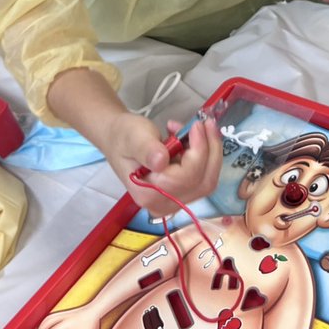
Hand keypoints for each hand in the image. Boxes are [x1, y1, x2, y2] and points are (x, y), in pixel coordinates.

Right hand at [100, 113, 221, 216]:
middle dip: (210, 150)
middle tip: (206, 123)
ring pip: (207, 180)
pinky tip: (191, 139)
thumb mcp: (133, 137)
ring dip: (210, 152)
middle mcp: (163, 204)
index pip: (185, 178)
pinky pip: (203, 177)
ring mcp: (174, 202)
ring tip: (197, 129)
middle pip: (202, 183)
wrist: (118, 140)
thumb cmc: (123, 137)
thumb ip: (146, 149)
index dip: (198, 150)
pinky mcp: (181, 194)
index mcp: (148, 194)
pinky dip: (204, 156)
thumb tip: (161, 161)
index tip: (197, 125)